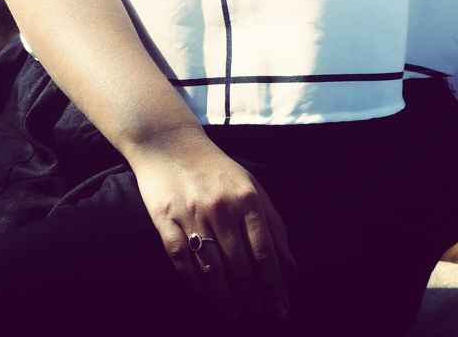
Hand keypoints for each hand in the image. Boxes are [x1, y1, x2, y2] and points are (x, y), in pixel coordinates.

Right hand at [128, 128, 298, 322]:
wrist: (169, 142)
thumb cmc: (217, 169)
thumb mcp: (251, 187)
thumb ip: (273, 224)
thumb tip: (291, 267)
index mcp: (246, 197)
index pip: (264, 252)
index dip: (274, 286)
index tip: (281, 310)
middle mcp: (220, 207)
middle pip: (239, 265)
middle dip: (252, 297)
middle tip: (258, 314)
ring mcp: (191, 214)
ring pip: (211, 269)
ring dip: (225, 298)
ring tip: (236, 313)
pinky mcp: (165, 219)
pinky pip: (182, 260)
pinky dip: (195, 284)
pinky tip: (206, 297)